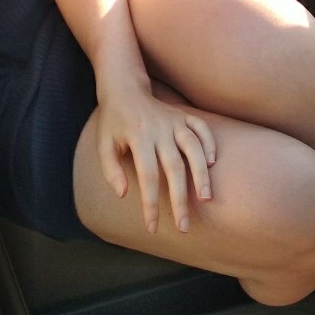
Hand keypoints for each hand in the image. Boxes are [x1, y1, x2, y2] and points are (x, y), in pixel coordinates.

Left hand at [95, 82, 216, 233]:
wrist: (125, 88)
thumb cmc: (113, 122)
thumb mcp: (103, 145)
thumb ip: (111, 170)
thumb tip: (124, 194)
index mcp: (138, 138)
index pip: (147, 177)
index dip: (151, 204)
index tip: (152, 227)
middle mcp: (159, 129)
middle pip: (174, 168)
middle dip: (180, 200)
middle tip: (183, 226)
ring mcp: (174, 121)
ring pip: (193, 148)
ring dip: (201, 174)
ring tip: (206, 198)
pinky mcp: (184, 115)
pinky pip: (202, 128)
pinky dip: (209, 143)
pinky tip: (211, 163)